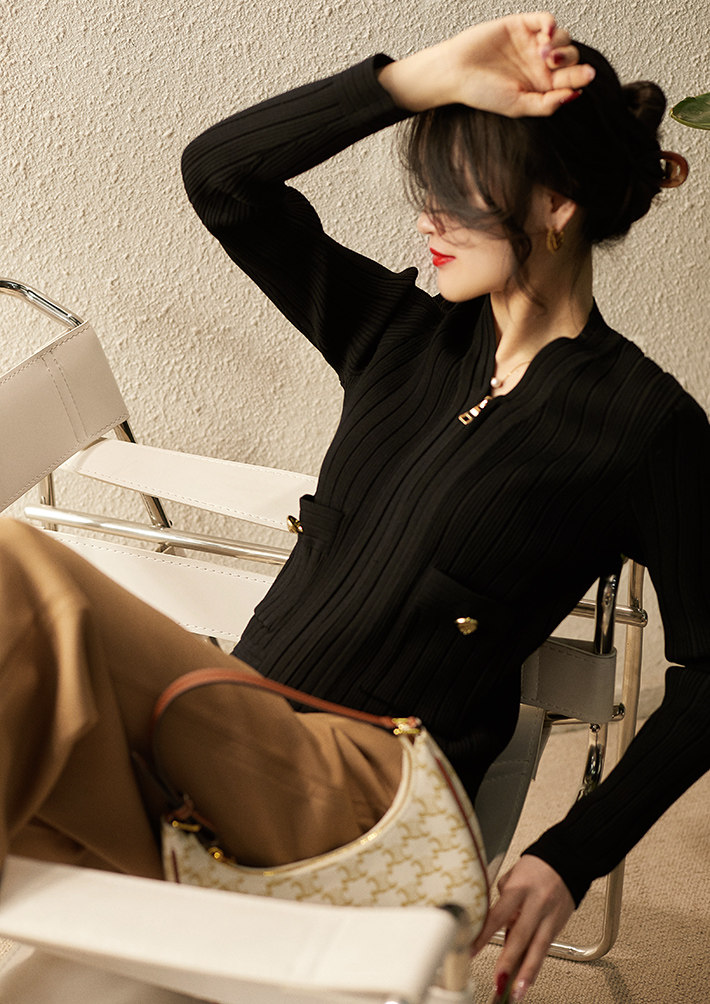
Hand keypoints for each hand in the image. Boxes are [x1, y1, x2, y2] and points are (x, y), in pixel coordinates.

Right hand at [379, 12, 594, 116]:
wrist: (456, 72)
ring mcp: (532, 43)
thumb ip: (547, 104)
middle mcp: (540, 65)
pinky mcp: (522, 25)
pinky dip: (550, 24)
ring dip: (559, 43)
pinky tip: (545, 35)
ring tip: (541, 53)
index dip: (581, 76)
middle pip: (571, 56)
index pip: (572, 78)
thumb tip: (576, 95)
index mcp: (542, 86)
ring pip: (563, 37)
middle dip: (569, 59)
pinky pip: (546, 20)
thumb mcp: (518, 106)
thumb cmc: (483, 93)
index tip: (587, 76)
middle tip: (551, 63)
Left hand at [471, 854, 574, 1000]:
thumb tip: (490, 919)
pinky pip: (546, 948)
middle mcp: (536, 903)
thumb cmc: (536, 866)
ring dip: (526, 973)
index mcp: (519, 888)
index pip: (498, 915)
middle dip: (508, 962)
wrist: (568, 859)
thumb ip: (501, 898)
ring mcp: (550, 916)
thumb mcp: (512, 875)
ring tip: (516, 992)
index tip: (471, 950)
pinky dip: (536, 965)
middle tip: (498, 981)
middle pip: (520, 936)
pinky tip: (528, 980)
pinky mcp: (559, 925)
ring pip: (537, 948)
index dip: (484, 935)